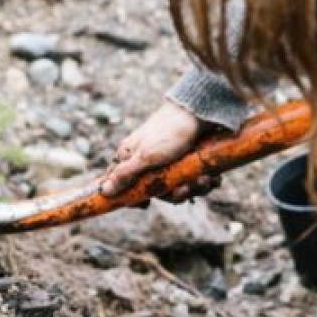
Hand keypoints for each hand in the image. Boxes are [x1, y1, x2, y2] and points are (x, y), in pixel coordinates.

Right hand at [100, 101, 220, 201]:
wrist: (200, 111)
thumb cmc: (168, 132)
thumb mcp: (145, 157)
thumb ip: (124, 175)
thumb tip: (104, 191)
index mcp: (130, 158)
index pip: (122, 184)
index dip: (133, 198)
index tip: (145, 204)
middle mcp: (147, 162)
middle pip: (155, 191)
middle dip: (174, 194)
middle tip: (185, 189)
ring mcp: (168, 162)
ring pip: (176, 187)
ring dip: (193, 188)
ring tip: (204, 179)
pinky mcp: (187, 161)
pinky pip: (192, 180)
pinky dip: (203, 181)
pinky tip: (213, 177)